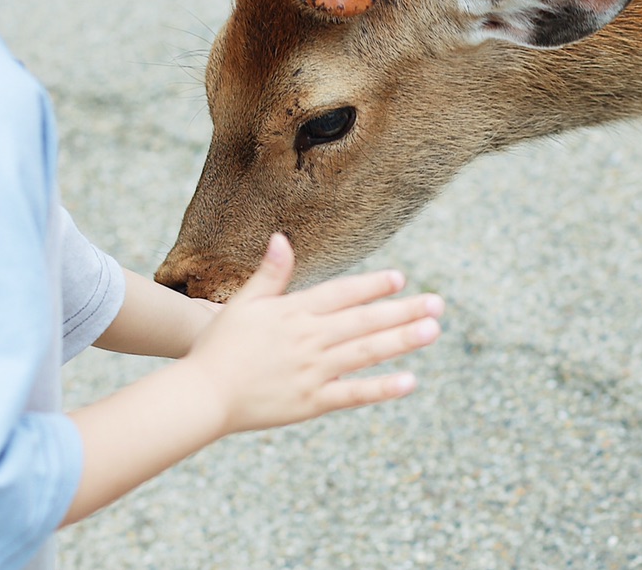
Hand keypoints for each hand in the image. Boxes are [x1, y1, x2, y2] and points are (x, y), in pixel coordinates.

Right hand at [181, 234, 441, 434]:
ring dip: (401, 340)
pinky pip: (352, 394)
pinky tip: (409, 381)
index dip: (371, 285)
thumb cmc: (220, 347)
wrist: (202, 395)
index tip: (400, 279)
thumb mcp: (242, 303)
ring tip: (432, 330)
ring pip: (365, 353)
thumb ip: (269, 274)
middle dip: (402, 311)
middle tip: (438, 304)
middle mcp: (308, 339)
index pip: (341, 293)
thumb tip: (282, 238)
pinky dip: (381, 388)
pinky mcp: (311, 402)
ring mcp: (312, 371)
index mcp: (293, 312)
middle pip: (363, 321)